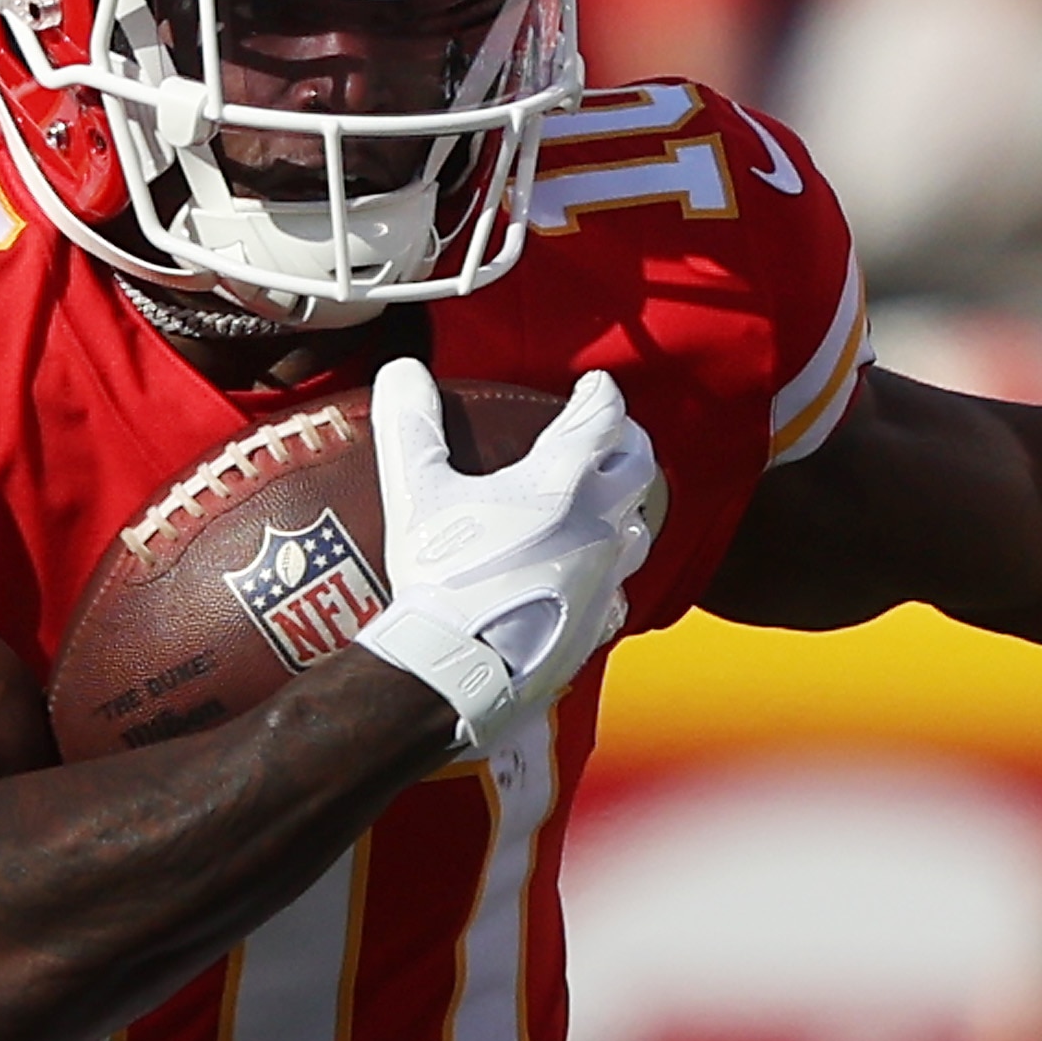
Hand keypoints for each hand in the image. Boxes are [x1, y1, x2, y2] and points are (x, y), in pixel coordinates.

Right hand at [354, 360, 658, 752]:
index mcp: (563, 482)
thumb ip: (411, 425)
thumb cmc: (441, 578)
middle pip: (638, 467)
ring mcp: (606, 576)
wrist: (459, 671)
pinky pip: (619, 588)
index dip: (601, 394)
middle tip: (612, 433)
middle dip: (627, 442)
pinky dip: (610, 571)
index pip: (603, 418)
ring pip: (639, 528)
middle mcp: (600, 523)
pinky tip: (593, 576)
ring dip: (627, 506)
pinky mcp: (599, 622)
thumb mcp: (416, 492)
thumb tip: (402, 369)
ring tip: (609, 499)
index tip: (595, 386)